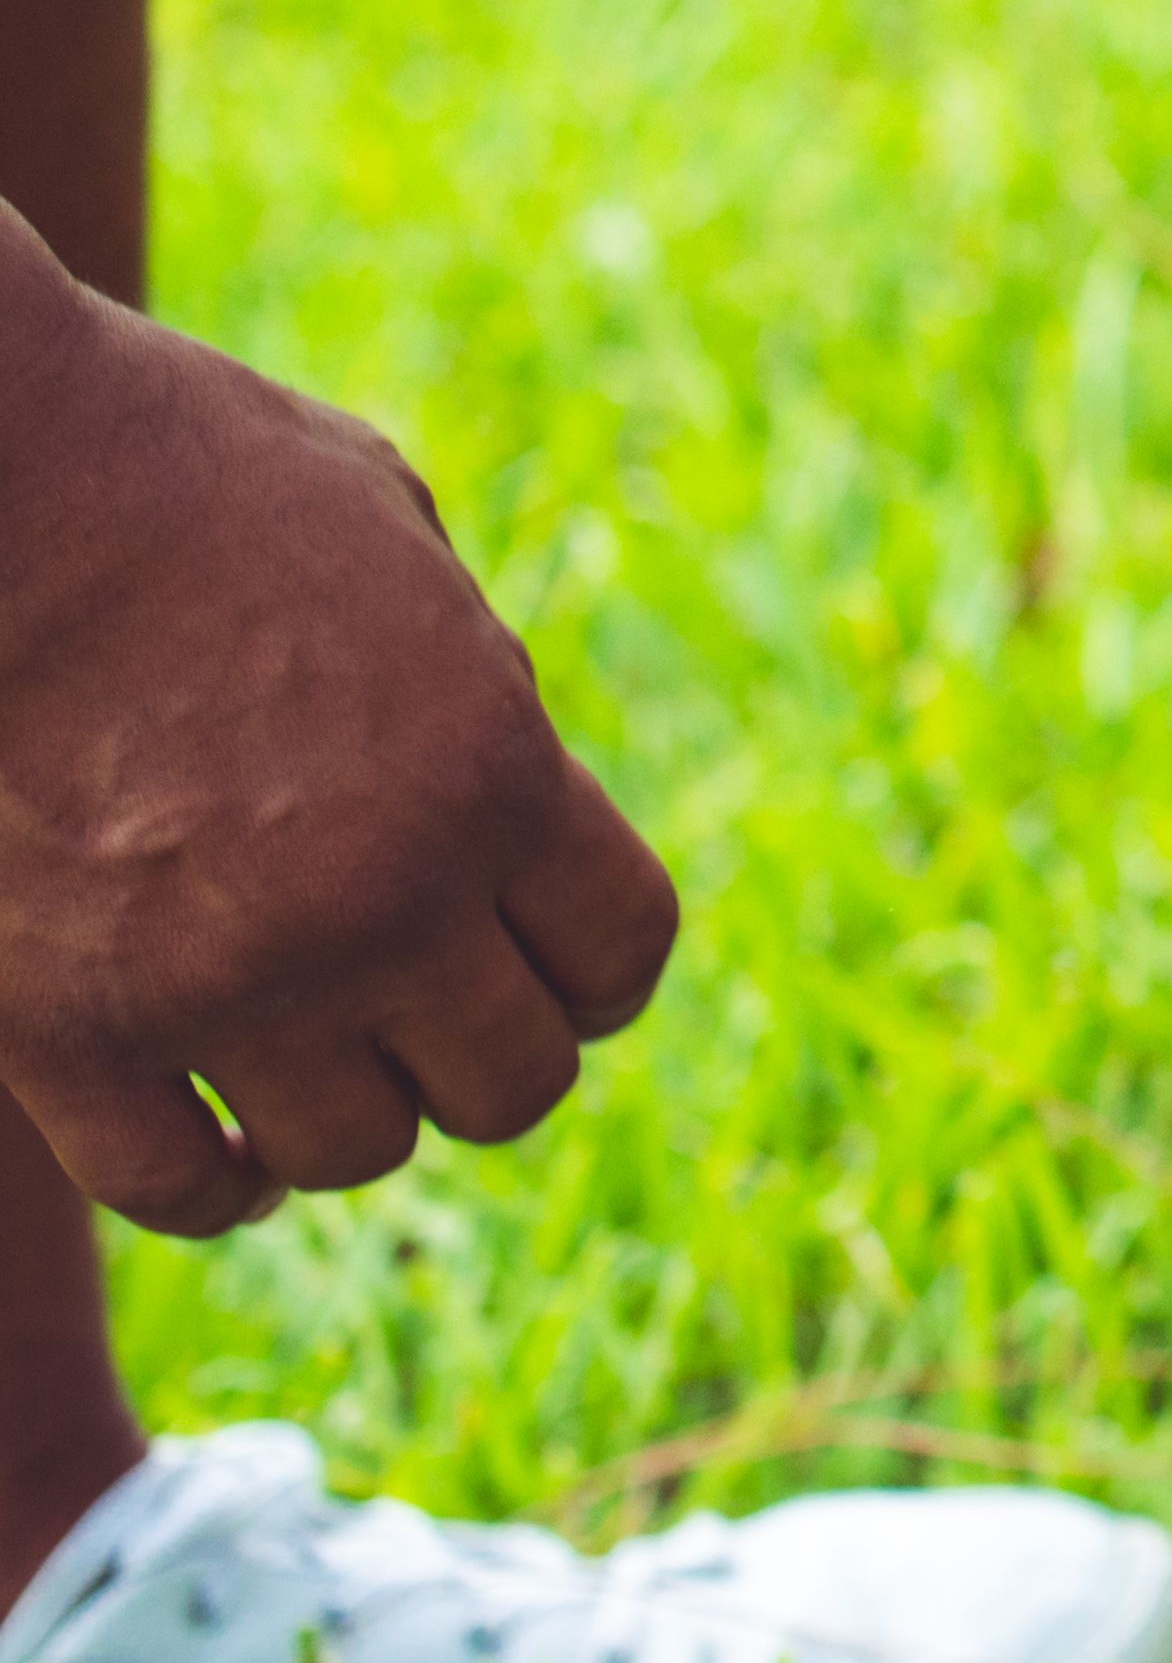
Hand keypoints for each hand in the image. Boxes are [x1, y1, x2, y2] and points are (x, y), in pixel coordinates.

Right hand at [0, 248, 685, 1236]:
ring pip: (353, 1150)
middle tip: (420, 1021)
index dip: (590, 973)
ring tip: (304, 1069)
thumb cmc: (173, 474)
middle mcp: (384, 900)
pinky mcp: (61, 1032)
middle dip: (476, 1055)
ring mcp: (221, 980)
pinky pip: (175, 1188)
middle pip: (510, 1083)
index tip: (544, 967)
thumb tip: (500, 779)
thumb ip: (465, 676)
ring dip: (341, 1115)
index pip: (620, 955)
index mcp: (491, 773)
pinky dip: (209, 1183)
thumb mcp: (390, 536)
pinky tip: (212, 1140)